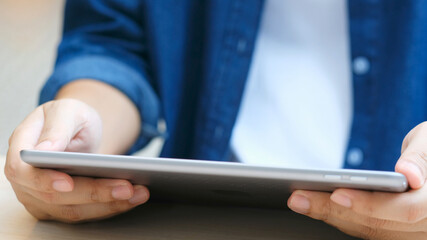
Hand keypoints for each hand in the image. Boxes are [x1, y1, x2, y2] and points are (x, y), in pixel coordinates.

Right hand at [5, 99, 148, 222]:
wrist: (78, 131)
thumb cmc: (69, 117)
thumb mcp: (67, 111)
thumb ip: (57, 128)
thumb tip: (43, 151)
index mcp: (21, 149)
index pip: (24, 172)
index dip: (43, 180)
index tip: (68, 182)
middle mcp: (26, 180)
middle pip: (55, 197)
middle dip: (94, 193)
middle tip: (126, 187)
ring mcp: (41, 197)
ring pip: (73, 210)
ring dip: (109, 204)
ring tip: (138, 193)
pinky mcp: (62, 207)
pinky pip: (86, 213)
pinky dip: (111, 206)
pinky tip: (134, 197)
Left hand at [287, 122, 426, 239]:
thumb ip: (419, 157)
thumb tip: (407, 174)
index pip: (405, 210)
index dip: (368, 205)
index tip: (337, 194)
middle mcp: (425, 226)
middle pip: (376, 223)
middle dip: (333, 210)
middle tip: (298, 197)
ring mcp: (411, 233)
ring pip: (368, 230)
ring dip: (330, 216)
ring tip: (299, 200)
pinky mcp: (396, 232)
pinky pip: (367, 230)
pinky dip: (341, 218)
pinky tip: (316, 206)